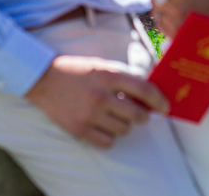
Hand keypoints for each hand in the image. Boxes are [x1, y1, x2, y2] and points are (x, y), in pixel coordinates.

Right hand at [25, 55, 168, 147]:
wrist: (43, 79)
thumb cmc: (75, 70)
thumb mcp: (101, 65)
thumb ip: (123, 77)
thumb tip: (146, 93)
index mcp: (109, 75)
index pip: (144, 90)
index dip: (159, 100)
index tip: (165, 107)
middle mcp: (101, 95)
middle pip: (137, 115)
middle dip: (142, 116)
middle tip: (138, 113)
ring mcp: (90, 114)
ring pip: (124, 129)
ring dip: (124, 124)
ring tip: (114, 116)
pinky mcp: (79, 129)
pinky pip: (108, 142)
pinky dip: (110, 137)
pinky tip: (103, 126)